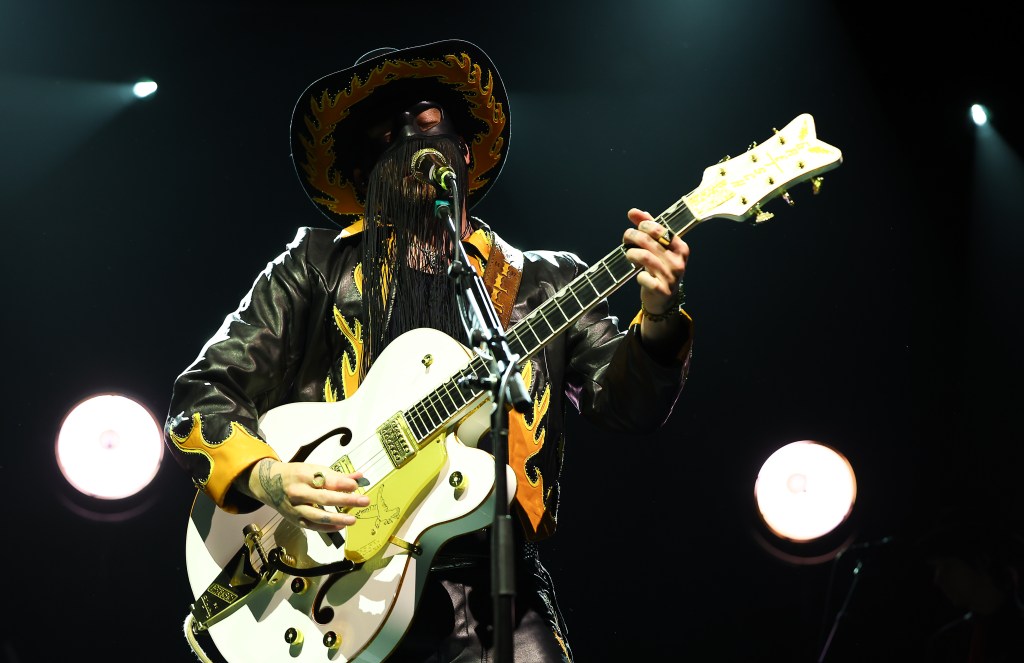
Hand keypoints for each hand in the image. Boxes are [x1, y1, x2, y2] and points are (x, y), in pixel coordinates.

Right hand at [244, 459, 369, 531]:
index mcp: (302, 475)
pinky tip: (341, 526)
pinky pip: (312, 526)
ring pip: (317, 516)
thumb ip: (336, 475)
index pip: (324, 479)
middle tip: (364, 501)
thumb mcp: (312, 468)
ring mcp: (295, 508)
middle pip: (323, 498)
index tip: (355, 486)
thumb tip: (359, 477)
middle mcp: (297, 492)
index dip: (340, 483)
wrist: (268, 484)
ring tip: (353, 519)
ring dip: (336, 518)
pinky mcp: (294, 520)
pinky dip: (327, 528)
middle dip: (345, 500)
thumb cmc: (296, 475)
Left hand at [622, 208, 688, 313]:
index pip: (661, 230)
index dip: (644, 225)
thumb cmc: (661, 269)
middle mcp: (678, 262)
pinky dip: (637, 275)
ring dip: (631, 253)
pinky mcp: (662, 290)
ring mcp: (671, 277)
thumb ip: (649, 229)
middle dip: (633, 236)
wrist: (664, 300)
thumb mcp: (659, 249)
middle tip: (626, 238)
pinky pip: (643, 277)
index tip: (636, 228)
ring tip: (629, 254)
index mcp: (681, 248)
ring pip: (645, 257)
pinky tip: (639, 275)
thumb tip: (634, 212)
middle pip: (649, 242)